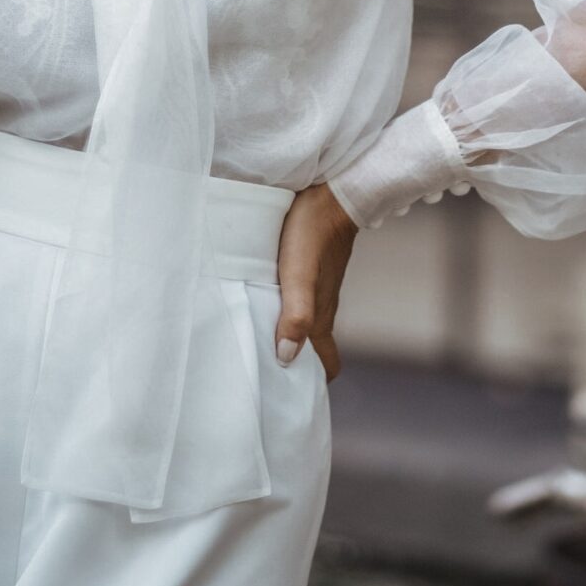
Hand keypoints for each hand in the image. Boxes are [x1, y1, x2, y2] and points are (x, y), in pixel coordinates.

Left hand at [274, 182, 358, 381]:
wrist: (331, 191)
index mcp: (321, 317)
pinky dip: (282, 309)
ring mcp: (317, 286)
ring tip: (255, 340)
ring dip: (285, 335)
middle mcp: (321, 306)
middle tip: (265, 373)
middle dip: (296, 364)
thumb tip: (287, 359)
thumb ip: (296, 316)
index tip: (292, 394)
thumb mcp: (299, 276)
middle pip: (314, 347)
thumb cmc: (312, 234)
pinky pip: (297, 299)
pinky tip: (261, 300)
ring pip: (304, 322)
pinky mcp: (309, 267)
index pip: (327, 363)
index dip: (314, 381)